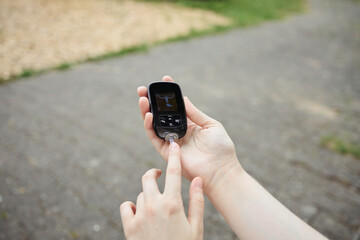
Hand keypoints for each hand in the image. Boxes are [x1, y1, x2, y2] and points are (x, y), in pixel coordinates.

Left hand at [120, 142, 203, 239]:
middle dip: (153, 173)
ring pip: (140, 193)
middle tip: (157, 175)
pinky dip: (131, 207)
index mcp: (173, 204)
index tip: (173, 145)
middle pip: (148, 177)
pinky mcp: (128, 227)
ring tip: (156, 207)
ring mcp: (139, 216)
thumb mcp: (196, 227)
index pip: (173, 172)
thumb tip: (198, 179)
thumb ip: (197, 201)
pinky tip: (139, 213)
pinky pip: (126, 206)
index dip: (174, 156)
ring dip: (147, 195)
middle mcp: (154, 206)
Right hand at [137, 76, 241, 192]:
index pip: (176, 107)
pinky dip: (149, 126)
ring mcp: (172, 141)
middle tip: (143, 89)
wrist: (221, 170)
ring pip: (153, 124)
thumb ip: (195, 113)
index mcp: (190, 124)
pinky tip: (148, 115)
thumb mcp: (211, 125)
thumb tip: (183, 99)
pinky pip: (154, 137)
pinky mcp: (167, 152)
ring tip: (142, 99)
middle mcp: (179, 131)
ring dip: (146, 111)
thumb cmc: (221, 148)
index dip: (169, 94)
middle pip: (160, 114)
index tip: (164, 80)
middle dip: (151, 101)